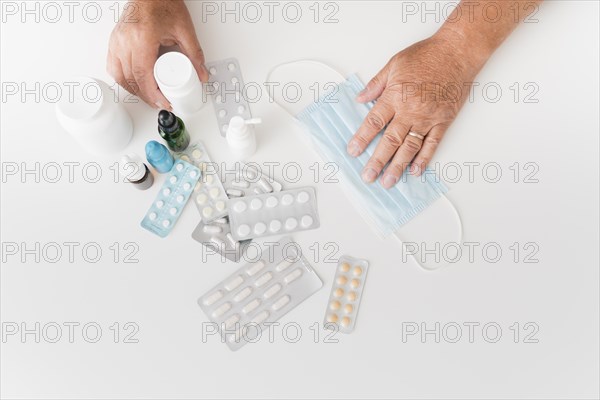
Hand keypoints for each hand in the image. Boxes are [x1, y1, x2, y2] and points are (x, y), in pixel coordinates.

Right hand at [107, 0, 208, 109]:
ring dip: (134, 91)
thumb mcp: (184, 29)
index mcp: (142, 37)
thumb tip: (201, 74)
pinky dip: (123, 79)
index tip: (164, 102)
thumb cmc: (163, 4)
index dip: (153, 94)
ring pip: (120, 76)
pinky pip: (113, 67)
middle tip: (161, 103)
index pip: (144, 75)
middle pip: (132, 79)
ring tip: (150, 97)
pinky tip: (133, 84)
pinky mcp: (114, 41)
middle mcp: (126, 41)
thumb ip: (195, 53)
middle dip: (147, 96)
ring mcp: (117, 41)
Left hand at [346, 33, 478, 187]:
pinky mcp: (443, 121)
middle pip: (390, 141)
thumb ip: (376, 84)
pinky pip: (432, 144)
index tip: (353, 152)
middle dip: (377, 161)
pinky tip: (415, 171)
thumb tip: (360, 98)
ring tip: (388, 181)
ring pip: (410, 148)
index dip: (362, 139)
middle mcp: (410, 111)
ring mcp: (428, 118)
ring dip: (398, 166)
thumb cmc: (427, 55)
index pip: (374, 122)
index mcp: (395, 96)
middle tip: (368, 176)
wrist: (457, 52)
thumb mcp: (394, 64)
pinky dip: (424, 159)